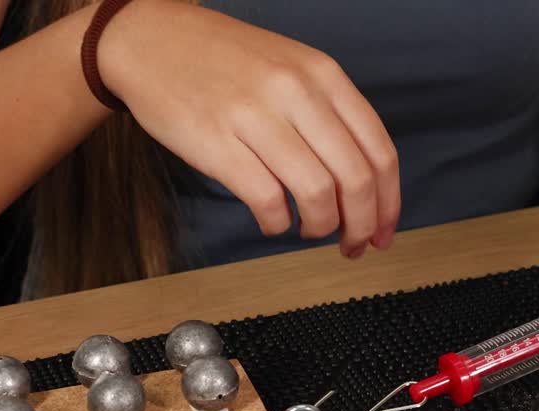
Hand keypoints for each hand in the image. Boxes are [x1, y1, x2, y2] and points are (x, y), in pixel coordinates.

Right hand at [100, 0, 398, 257]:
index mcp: (323, 75)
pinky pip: (267, 200)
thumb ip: (330, 117)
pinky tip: (272, 220)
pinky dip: (277, 223)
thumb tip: (366, 187)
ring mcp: (255, 115)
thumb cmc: (224, 63)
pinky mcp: (216, 142)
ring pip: (317, 193)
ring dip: (320, 227)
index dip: (389, 203)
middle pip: (356, 179)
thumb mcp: (292, 69)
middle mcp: (295, 91)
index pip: (379, 151)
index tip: (384, 232)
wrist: (149, 39)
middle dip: (362, 225)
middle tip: (353, 245)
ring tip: (308, 229)